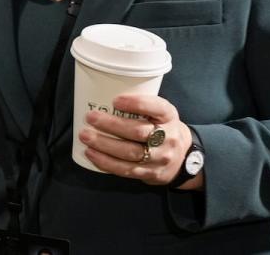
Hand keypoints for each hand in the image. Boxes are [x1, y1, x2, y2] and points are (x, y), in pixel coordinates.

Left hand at [78, 94, 202, 188]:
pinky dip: (106, 162)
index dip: (135, 103)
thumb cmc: (162, 127)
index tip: (115, 100)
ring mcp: (160, 158)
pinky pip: (126, 169)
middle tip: (90, 117)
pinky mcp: (151, 174)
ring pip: (130, 152)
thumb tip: (103, 95)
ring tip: (85, 136)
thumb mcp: (161, 112)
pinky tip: (91, 154)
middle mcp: (168, 137)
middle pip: (138, 131)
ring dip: (104, 144)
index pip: (156, 107)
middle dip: (111, 125)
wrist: (184, 158)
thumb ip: (142, 106)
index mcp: (169, 116)